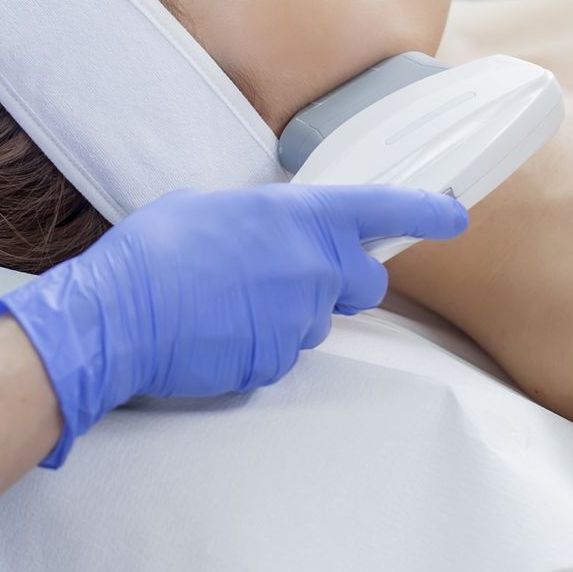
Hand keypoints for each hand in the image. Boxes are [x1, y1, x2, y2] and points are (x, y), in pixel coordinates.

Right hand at [0, 184, 467, 465]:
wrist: (117, 315)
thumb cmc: (154, 252)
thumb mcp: (211, 208)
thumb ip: (258, 219)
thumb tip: (263, 232)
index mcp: (297, 217)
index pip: (380, 209)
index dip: (425, 211)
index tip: (455, 215)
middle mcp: (310, 267)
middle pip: (363, 283)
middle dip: (343, 282)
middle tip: (295, 278)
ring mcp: (297, 320)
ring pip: (316, 322)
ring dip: (287, 315)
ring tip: (227, 306)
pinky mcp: (275, 363)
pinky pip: (282, 355)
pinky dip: (257, 345)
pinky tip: (217, 333)